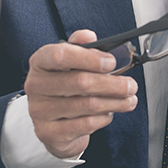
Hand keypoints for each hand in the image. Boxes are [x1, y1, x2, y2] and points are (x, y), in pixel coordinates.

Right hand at [23, 29, 137, 158]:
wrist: (53, 122)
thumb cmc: (66, 86)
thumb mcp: (71, 62)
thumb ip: (81, 47)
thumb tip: (88, 36)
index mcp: (40, 62)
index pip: (60, 55)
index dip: (89, 58)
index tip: (111, 62)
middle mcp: (35, 85)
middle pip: (80, 82)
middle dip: (113, 84)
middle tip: (131, 86)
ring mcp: (39, 110)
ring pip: (87, 105)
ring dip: (115, 102)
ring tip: (129, 100)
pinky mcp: (48, 132)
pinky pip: (86, 124)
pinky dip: (104, 118)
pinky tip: (109, 113)